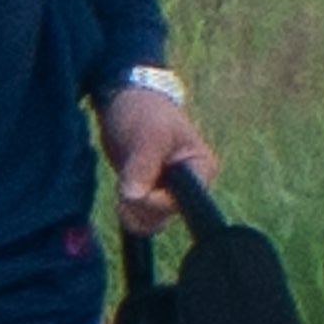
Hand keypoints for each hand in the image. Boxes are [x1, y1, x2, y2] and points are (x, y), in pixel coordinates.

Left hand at [99, 85, 217, 236]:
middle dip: (138, 202)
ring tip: (124, 179)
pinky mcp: (152, 197)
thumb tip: (134, 198)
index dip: (154, 201)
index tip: (137, 184)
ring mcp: (171, 193)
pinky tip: (122, 187)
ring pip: (150, 222)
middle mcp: (191, 187)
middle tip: (127, 175)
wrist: (125, 102)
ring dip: (129, 208)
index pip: (180, 203)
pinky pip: (140, 218)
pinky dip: (126, 209)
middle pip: (163, 216)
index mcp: (202, 169)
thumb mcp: (148, 133)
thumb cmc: (144, 111)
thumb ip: (144, 165)